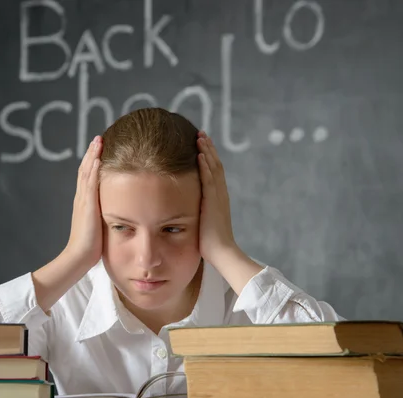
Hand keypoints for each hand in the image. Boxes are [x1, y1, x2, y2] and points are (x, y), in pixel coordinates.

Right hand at [64, 135, 103, 268]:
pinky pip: (90, 182)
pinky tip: (97, 158)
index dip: (92, 162)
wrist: (79, 257)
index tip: (100, 149)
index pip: (87, 177)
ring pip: (86, 172)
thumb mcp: (99, 226)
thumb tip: (118, 212)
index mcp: (84, 202)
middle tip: (98, 138)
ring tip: (98, 141)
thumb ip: (105, 216)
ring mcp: (83, 201)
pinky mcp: (87, 206)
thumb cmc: (90, 247)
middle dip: (92, 153)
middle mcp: (81, 198)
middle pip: (85, 169)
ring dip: (92, 155)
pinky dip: (93, 168)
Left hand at [196, 131, 237, 265]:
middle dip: (208, 148)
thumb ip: (198, 212)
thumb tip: (186, 210)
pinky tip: (200, 154)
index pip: (214, 172)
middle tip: (201, 133)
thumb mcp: (202, 222)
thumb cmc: (210, 243)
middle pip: (215, 165)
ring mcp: (218, 197)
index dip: (209, 157)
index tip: (201, 145)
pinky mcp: (213, 202)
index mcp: (218, 198)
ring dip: (206, 151)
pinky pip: (209, 179)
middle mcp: (220, 194)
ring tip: (200, 137)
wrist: (222, 252)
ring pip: (213, 168)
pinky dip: (205, 165)